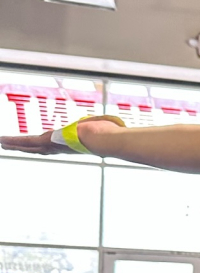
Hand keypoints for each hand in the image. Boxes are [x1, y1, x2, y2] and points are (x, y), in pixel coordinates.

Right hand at [0, 115, 122, 154]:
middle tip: (10, 147)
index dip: (44, 146)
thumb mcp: (103, 127)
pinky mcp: (48, 141)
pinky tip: (3, 141)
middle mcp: (61, 148)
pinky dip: (14, 142)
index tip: (37, 146)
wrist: (106, 139)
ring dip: (15, 145)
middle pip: (38, 149)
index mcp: (71, 145)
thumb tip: (115, 124)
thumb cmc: (110, 134)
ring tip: (2, 144)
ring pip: (29, 147)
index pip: (54, 146)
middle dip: (24, 148)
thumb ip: (102, 126)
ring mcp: (54, 146)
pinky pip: (27, 142)